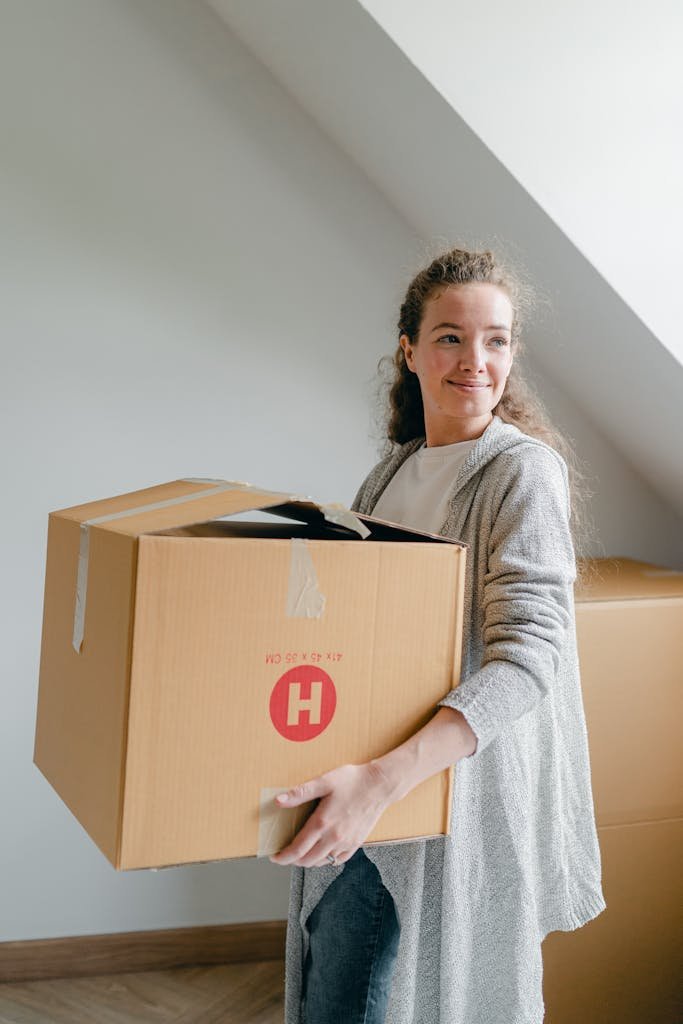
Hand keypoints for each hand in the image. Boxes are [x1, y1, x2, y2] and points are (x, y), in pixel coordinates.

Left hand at [268, 761, 392, 867]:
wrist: (380, 785)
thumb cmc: (352, 780)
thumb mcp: (324, 782)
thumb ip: (300, 793)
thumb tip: (278, 801)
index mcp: (322, 823)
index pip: (297, 849)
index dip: (283, 856)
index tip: (275, 857)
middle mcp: (334, 838)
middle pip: (307, 860)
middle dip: (293, 860)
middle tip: (286, 853)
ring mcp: (346, 843)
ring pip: (322, 862)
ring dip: (308, 861)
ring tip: (302, 852)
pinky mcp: (356, 843)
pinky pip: (337, 860)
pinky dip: (326, 860)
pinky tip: (323, 851)